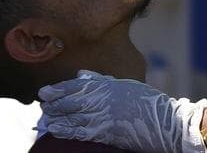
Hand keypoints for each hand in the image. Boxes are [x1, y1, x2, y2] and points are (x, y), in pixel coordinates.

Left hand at [39, 70, 206, 152]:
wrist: (164, 122)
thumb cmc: (147, 102)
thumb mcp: (126, 85)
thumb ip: (102, 80)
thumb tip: (80, 75)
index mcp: (109, 84)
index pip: (77, 85)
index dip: (59, 89)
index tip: (45, 92)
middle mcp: (103, 98)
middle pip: (71, 100)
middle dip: (54, 103)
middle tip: (43, 105)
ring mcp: (103, 115)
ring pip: (71, 115)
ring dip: (56, 116)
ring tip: (46, 118)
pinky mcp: (104, 132)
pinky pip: (79, 131)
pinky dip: (64, 130)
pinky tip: (54, 130)